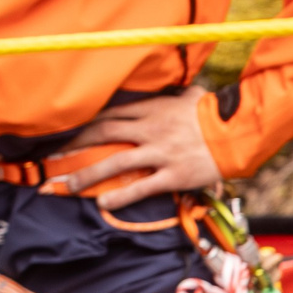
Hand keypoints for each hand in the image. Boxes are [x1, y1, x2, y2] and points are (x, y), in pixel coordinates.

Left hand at [61, 93, 221, 209]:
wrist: (237, 132)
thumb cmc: (214, 112)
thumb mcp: (190, 94)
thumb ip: (174, 93)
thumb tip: (174, 88)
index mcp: (151, 109)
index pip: (109, 115)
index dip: (84, 124)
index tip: (67, 132)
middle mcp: (150, 129)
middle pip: (103, 135)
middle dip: (75, 146)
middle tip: (55, 157)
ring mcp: (160, 152)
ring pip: (115, 162)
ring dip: (88, 174)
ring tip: (69, 185)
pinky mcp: (173, 174)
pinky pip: (141, 186)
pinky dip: (120, 196)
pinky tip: (103, 204)